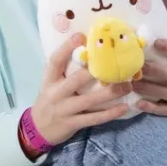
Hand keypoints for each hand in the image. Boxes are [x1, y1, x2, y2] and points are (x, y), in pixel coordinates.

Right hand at [28, 33, 138, 149]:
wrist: (38, 129)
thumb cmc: (50, 100)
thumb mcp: (51, 84)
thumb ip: (65, 70)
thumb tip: (88, 50)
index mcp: (49, 80)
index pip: (55, 61)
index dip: (66, 47)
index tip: (81, 36)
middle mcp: (56, 94)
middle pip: (76, 80)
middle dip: (95, 72)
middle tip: (116, 65)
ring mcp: (64, 110)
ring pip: (89, 101)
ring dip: (110, 93)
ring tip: (128, 86)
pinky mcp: (72, 124)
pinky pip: (94, 118)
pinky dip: (110, 113)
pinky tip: (124, 107)